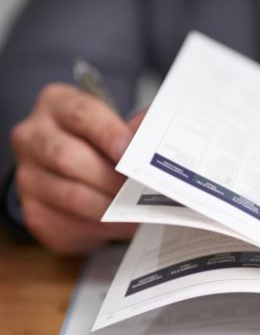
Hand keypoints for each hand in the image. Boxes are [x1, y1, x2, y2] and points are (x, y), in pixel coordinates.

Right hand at [9, 83, 145, 253]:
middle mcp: (33, 137)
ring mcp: (28, 176)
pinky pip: (69, 225)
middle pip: (68, 157)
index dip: (108, 133)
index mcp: (57, 105)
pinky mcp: (34, 212)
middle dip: (112, 177)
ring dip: (112, 208)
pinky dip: (102, 229)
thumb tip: (157, 142)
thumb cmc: (103, 145)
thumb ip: (137, 130)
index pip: (81, 114)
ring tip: (141, 212)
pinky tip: (122, 225)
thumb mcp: (119, 126)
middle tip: (143, 190)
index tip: (130, 152)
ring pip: (72, 196)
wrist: (75, 175)